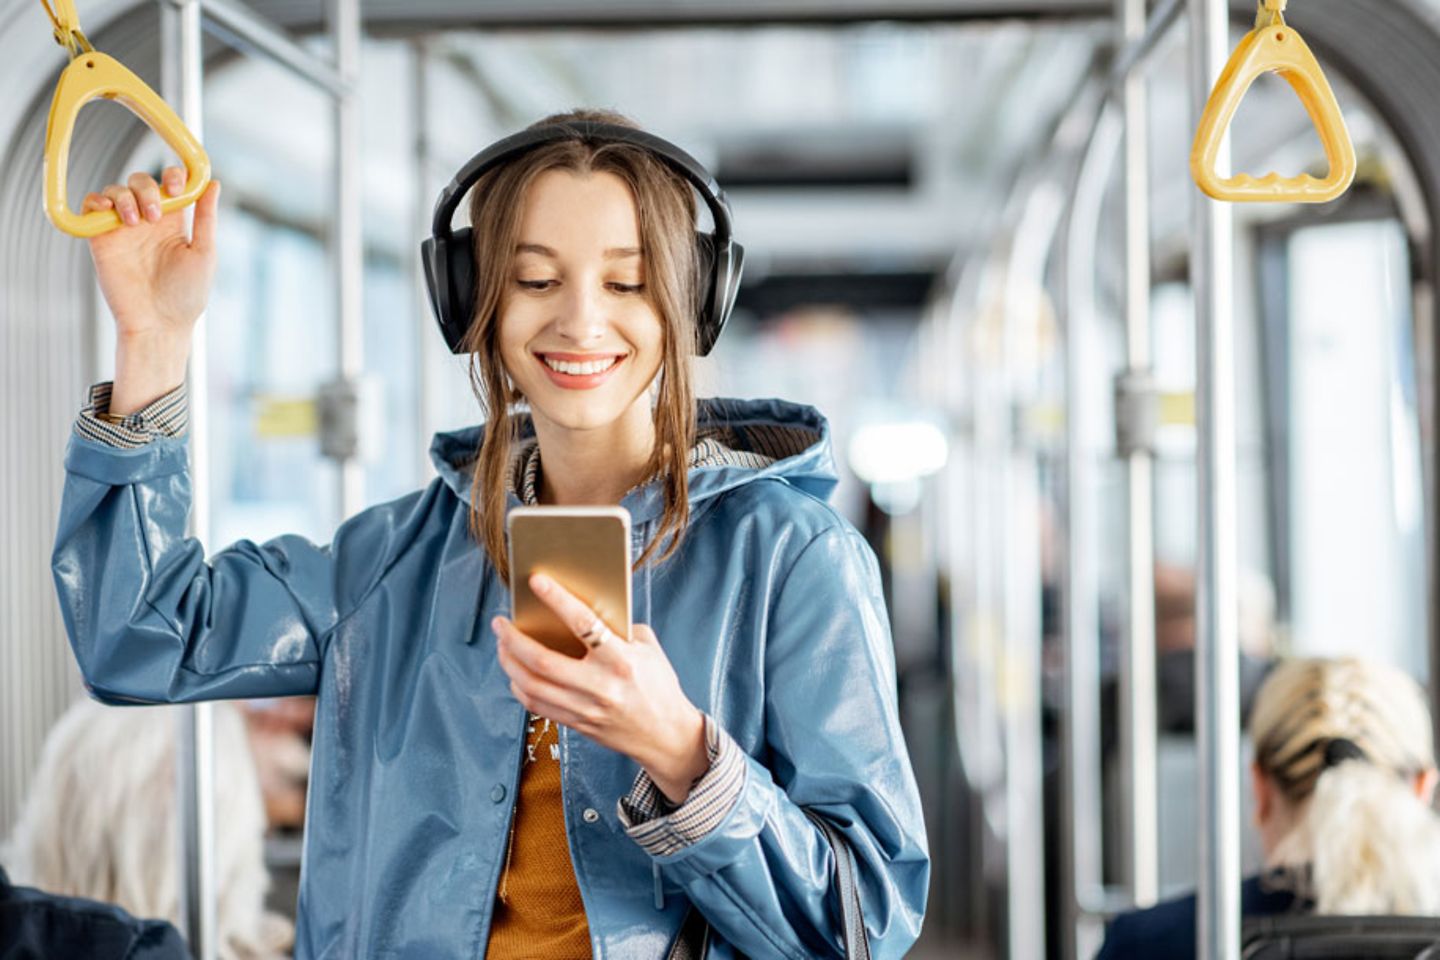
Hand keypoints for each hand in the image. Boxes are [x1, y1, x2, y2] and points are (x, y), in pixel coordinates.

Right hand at [83, 167, 220, 341]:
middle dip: (148, 187)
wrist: (158, 324)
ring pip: (117, 190)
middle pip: (141, 181)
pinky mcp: (101, 239)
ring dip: (125, 196)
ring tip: (135, 221)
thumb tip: (214, 183)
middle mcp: (148, 222)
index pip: (171, 184)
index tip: (177, 186)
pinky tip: (108, 210)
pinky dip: (96, 201)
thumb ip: (206, 218)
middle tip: (155, 213)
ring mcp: (123, 229)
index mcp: (175, 223)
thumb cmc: (186, 295)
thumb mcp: (204, 253)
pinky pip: (92, 207)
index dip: (173, 176)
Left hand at [493, 573, 708, 803]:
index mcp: (621, 660)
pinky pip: (536, 705)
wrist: (666, 735)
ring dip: (509, 662)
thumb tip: (584, 609)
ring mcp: (586, 708)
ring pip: (532, 686)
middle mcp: (601, 686)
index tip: (536, 581)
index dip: (557, 600)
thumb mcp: (647, 648)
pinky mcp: (577, 724)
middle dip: (513, 639)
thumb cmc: (658, 686)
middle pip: (543, 662)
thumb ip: (618, 628)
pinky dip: (519, 686)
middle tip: (501, 622)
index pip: (583, 623)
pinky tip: (516, 672)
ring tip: (503, 644)